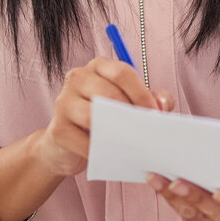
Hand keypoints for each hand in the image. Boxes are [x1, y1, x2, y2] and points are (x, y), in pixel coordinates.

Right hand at [37, 57, 173, 177]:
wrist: (68, 147)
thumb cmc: (104, 119)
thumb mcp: (129, 104)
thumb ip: (151, 99)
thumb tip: (162, 104)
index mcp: (99, 66)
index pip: (122, 72)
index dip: (141, 93)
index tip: (154, 113)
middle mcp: (78, 77)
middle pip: (108, 92)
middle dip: (131, 113)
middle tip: (144, 131)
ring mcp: (64, 101)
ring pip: (93, 115)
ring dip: (116, 132)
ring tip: (130, 142)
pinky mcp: (57, 128)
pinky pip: (83, 141)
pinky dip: (101, 150)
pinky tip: (112, 154)